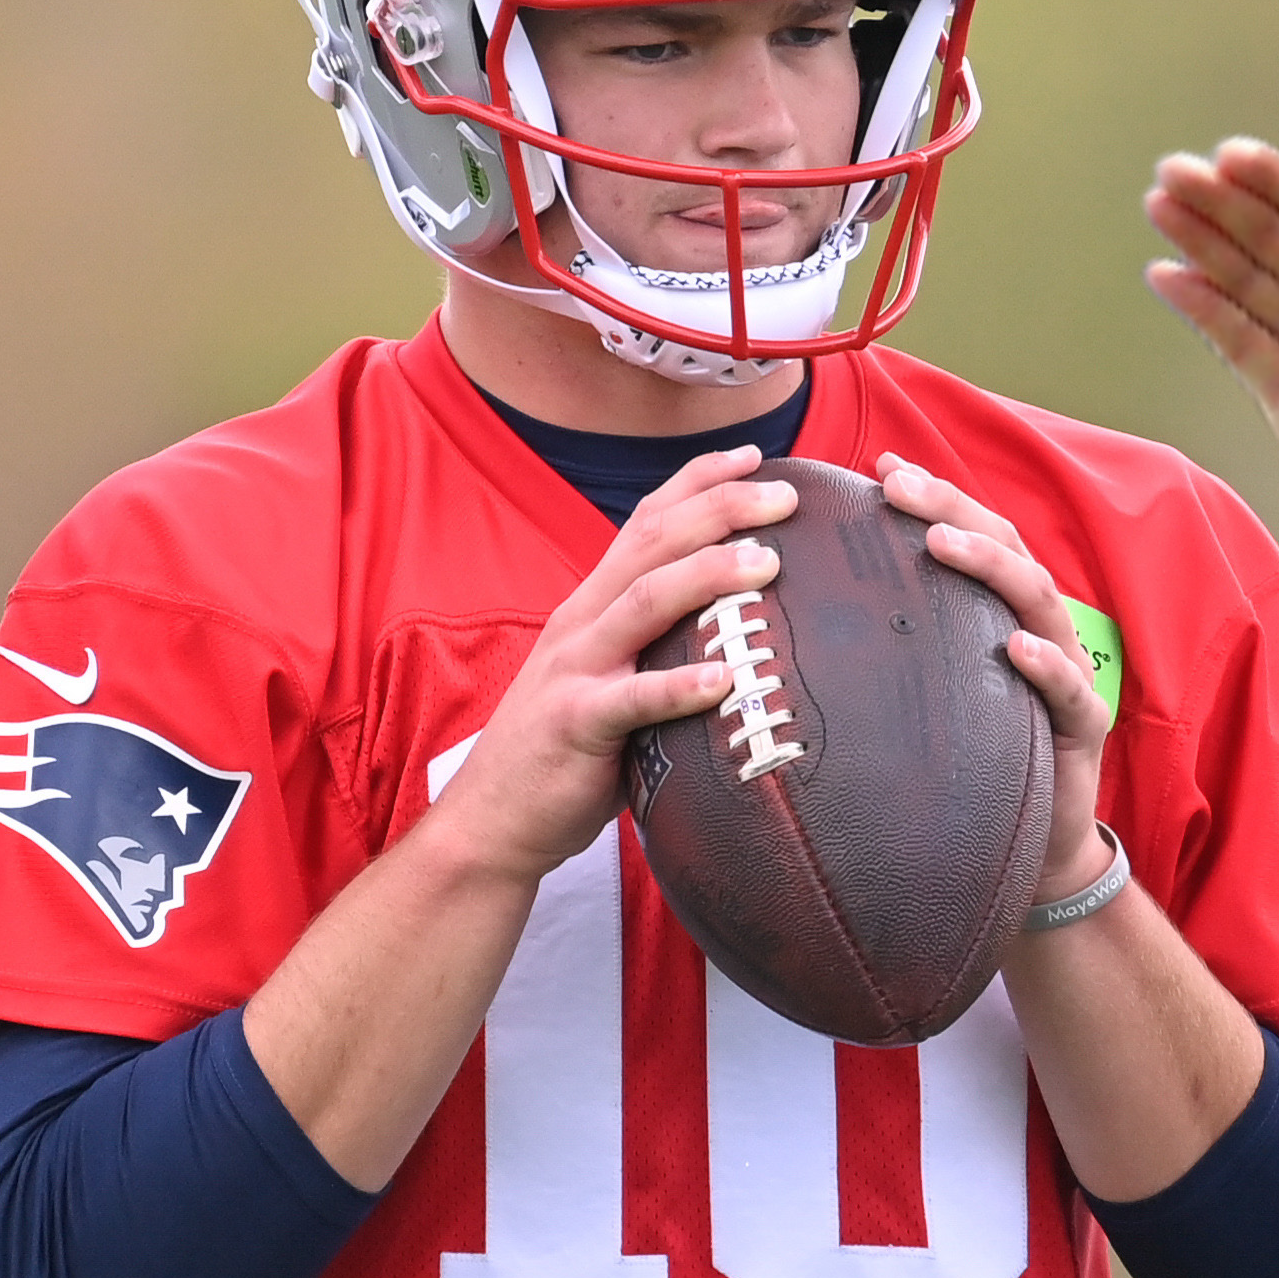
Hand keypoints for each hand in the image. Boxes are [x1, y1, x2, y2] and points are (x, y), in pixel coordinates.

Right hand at [433, 449, 796, 883]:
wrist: (492, 820)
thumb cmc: (566, 752)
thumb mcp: (610, 678)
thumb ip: (657, 647)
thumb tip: (739, 633)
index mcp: (593, 605)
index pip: (646, 522)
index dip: (698, 482)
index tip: (755, 457)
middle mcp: (583, 621)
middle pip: (653, 544)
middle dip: (721, 510)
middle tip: (786, 498)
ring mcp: (575, 669)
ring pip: (644, 602)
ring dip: (708, 576)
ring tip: (766, 564)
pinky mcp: (576, 724)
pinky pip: (631, 700)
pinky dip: (679, 687)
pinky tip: (724, 682)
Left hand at [875, 453, 1113, 896]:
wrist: (1031, 852)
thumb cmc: (972, 762)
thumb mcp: (927, 696)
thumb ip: (897, 650)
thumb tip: (810, 614)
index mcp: (998, 614)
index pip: (971, 535)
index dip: (932, 495)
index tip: (878, 466)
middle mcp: (1038, 629)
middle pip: (1003, 546)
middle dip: (950, 506)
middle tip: (895, 483)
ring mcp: (1066, 673)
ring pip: (1036, 598)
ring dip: (989, 564)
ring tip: (942, 541)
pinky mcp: (1082, 728)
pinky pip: (1070, 688)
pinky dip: (1045, 663)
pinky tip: (1016, 647)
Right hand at [1143, 106, 1278, 539]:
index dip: (1272, 179)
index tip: (1231, 154)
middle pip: (1264, 236)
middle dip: (1217, 203)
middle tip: (1172, 170)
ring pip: (1242, 283)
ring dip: (1200, 246)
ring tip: (1160, 205)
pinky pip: (1242, 348)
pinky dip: (1207, 313)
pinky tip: (1170, 277)